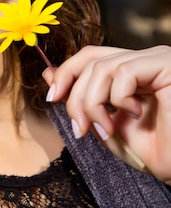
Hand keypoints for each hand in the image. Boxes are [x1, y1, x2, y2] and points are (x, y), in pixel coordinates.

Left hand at [43, 45, 170, 183]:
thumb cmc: (153, 152)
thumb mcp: (104, 124)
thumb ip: (80, 100)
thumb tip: (49, 74)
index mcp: (131, 71)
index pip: (90, 56)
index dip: (66, 72)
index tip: (52, 98)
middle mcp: (144, 60)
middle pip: (91, 60)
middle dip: (76, 97)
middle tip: (81, 130)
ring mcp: (156, 60)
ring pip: (102, 67)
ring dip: (93, 104)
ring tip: (107, 129)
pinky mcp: (166, 65)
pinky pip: (124, 72)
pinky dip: (118, 99)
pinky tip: (135, 115)